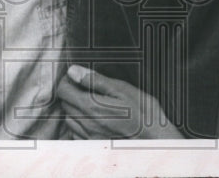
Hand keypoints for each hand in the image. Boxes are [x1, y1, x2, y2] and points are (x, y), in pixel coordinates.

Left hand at [57, 65, 182, 139]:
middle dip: (72, 93)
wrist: (155, 141)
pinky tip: (94, 120)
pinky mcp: (91, 146)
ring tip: (93, 105)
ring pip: (68, 118)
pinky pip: (75, 133)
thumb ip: (95, 80)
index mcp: (92, 106)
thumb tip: (74, 71)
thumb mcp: (122, 90)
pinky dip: (80, 124)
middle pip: (64, 103)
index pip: (63, 90)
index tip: (78, 77)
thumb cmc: (143, 114)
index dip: (68, 80)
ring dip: (75, 109)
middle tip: (88, 89)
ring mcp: (88, 137)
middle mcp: (86, 123)